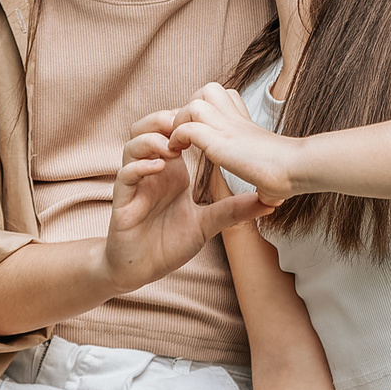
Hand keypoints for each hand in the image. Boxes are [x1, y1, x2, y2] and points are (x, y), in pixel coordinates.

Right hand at [99, 128, 269, 294]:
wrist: (142, 270)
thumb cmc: (169, 244)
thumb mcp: (207, 225)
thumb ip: (232, 210)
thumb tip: (268, 202)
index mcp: (171, 171)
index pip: (172, 132)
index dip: (185, 121)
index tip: (207, 121)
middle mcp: (151, 171)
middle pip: (148, 128)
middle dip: (164, 120)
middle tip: (185, 122)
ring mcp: (135, 183)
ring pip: (132, 145)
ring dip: (151, 139)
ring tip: (172, 146)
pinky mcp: (122, 200)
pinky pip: (125, 174)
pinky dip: (139, 166)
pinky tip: (158, 167)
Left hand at [166, 82, 311, 206]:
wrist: (297, 169)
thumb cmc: (290, 175)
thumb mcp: (271, 173)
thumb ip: (265, 183)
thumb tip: (270, 201)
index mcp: (246, 125)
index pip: (226, 97)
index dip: (211, 109)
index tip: (202, 132)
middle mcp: (236, 121)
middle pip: (208, 90)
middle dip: (191, 107)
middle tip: (187, 132)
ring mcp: (228, 127)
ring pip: (194, 104)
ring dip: (181, 120)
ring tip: (179, 142)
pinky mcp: (220, 141)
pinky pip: (187, 127)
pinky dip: (177, 136)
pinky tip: (178, 151)